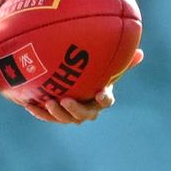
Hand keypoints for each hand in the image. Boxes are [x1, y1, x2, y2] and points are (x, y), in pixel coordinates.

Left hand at [25, 49, 144, 123]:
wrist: (71, 82)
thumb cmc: (92, 72)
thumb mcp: (104, 64)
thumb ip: (119, 59)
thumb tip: (141, 52)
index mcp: (100, 97)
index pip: (106, 101)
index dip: (103, 98)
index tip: (100, 93)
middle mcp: (88, 108)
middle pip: (84, 114)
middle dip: (75, 110)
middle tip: (66, 100)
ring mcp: (71, 113)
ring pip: (65, 118)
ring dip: (57, 113)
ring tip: (49, 103)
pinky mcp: (56, 114)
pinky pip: (47, 116)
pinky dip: (39, 112)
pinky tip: (29, 104)